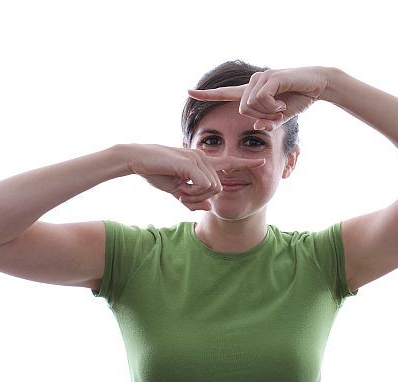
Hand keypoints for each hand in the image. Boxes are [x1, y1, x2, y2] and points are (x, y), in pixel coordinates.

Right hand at [126, 144, 265, 210]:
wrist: (135, 159)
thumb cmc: (154, 172)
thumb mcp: (176, 191)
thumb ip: (192, 199)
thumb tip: (209, 208)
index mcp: (201, 161)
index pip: (228, 163)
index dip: (245, 163)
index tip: (262, 161)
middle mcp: (202, 157)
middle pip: (217, 188)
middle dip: (199, 198)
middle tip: (181, 195)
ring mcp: (197, 158)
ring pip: (212, 188)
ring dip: (194, 196)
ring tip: (178, 189)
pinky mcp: (191, 163)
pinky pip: (204, 186)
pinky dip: (192, 192)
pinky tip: (179, 187)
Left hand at [188, 66, 335, 131]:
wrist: (319, 84)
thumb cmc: (300, 98)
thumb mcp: (282, 116)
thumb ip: (269, 122)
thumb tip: (258, 127)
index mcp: (252, 91)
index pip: (225, 92)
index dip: (207, 94)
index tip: (189, 92)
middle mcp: (253, 82)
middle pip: (242, 109)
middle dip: (259, 117)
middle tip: (277, 115)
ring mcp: (261, 78)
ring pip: (249, 105)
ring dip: (268, 113)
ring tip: (282, 108)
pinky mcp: (271, 77)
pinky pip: (261, 100)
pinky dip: (272, 108)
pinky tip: (283, 105)